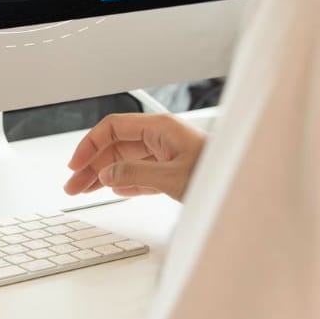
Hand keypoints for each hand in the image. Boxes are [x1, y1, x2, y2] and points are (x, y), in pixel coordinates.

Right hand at [63, 113, 205, 201]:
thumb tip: (106, 173)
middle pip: (116, 146)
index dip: (90, 144)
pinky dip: (124, 181)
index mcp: (160, 127)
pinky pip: (140, 173)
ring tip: (85, 190)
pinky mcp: (172, 171)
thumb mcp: (171, 177)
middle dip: (92, 164)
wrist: (246, 188)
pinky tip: (113, 189)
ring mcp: (166, 154)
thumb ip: (135, 173)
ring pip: (125, 161)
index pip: (113, 127)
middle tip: (73, 185)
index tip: (76, 164)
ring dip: (103, 175)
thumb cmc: (218, 173)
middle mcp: (161, 137)